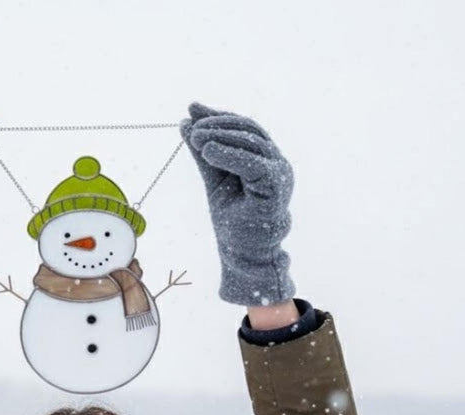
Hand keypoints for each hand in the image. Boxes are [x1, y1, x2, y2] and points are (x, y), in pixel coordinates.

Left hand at [180, 102, 294, 305]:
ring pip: (252, 142)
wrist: (244, 255)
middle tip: (191, 126)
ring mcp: (279, 173)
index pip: (242, 127)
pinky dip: (230, 154)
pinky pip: (253, 163)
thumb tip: (185, 123)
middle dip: (217, 124)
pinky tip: (208, 151)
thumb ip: (203, 153)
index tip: (192, 108)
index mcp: (263, 158)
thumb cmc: (233, 221)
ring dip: (221, 136)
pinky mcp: (276, 188)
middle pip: (248, 129)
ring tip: (196, 138)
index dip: (218, 115)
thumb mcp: (214, 180)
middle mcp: (275, 161)